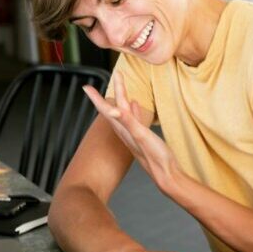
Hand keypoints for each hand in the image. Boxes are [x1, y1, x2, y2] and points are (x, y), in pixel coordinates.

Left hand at [83, 73, 181, 192]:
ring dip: (122, 99)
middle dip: (114, 91)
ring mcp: (133, 134)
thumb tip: (113, 109)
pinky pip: (134, 118)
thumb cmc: (156, 157)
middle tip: (114, 77)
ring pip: (123, 112)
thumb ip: (129, 122)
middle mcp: (125, 131)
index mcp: (123, 128)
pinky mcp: (142, 137)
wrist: (166, 175)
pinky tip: (135, 105)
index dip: (96, 98)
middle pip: (114, 108)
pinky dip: (132, 110)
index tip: (86, 87)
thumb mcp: (142, 136)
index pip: (106, 110)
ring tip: (121, 87)